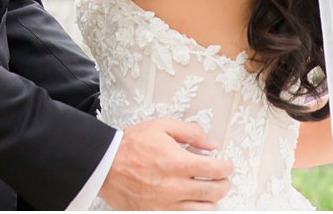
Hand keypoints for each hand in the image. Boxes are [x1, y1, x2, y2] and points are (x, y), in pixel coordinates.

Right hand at [97, 118, 232, 210]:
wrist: (106, 165)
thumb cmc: (130, 146)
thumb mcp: (161, 126)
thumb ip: (190, 132)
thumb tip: (211, 143)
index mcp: (178, 163)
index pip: (216, 170)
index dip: (227, 167)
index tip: (226, 165)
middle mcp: (176, 187)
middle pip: (215, 192)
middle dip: (223, 184)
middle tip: (222, 179)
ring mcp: (167, 204)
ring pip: (204, 209)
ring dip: (211, 200)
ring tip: (207, 191)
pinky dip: (193, 210)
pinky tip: (192, 202)